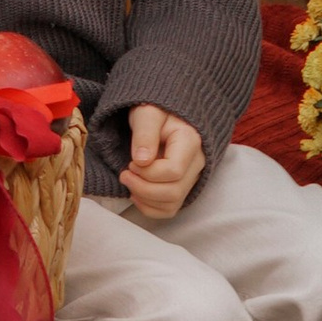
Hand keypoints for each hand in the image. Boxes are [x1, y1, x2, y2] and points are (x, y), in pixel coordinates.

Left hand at [123, 104, 205, 220]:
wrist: (161, 116)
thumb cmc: (154, 111)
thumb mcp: (147, 113)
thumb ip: (145, 133)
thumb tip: (141, 161)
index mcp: (190, 141)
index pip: (173, 171)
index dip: (147, 173)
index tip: (131, 162)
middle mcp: (197, 162)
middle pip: (174, 192)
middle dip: (143, 188)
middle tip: (124, 174)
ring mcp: (191, 177)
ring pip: (172, 204)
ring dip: (144, 199)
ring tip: (129, 182)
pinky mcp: (182, 187)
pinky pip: (170, 209)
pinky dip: (150, 208)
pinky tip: (136, 194)